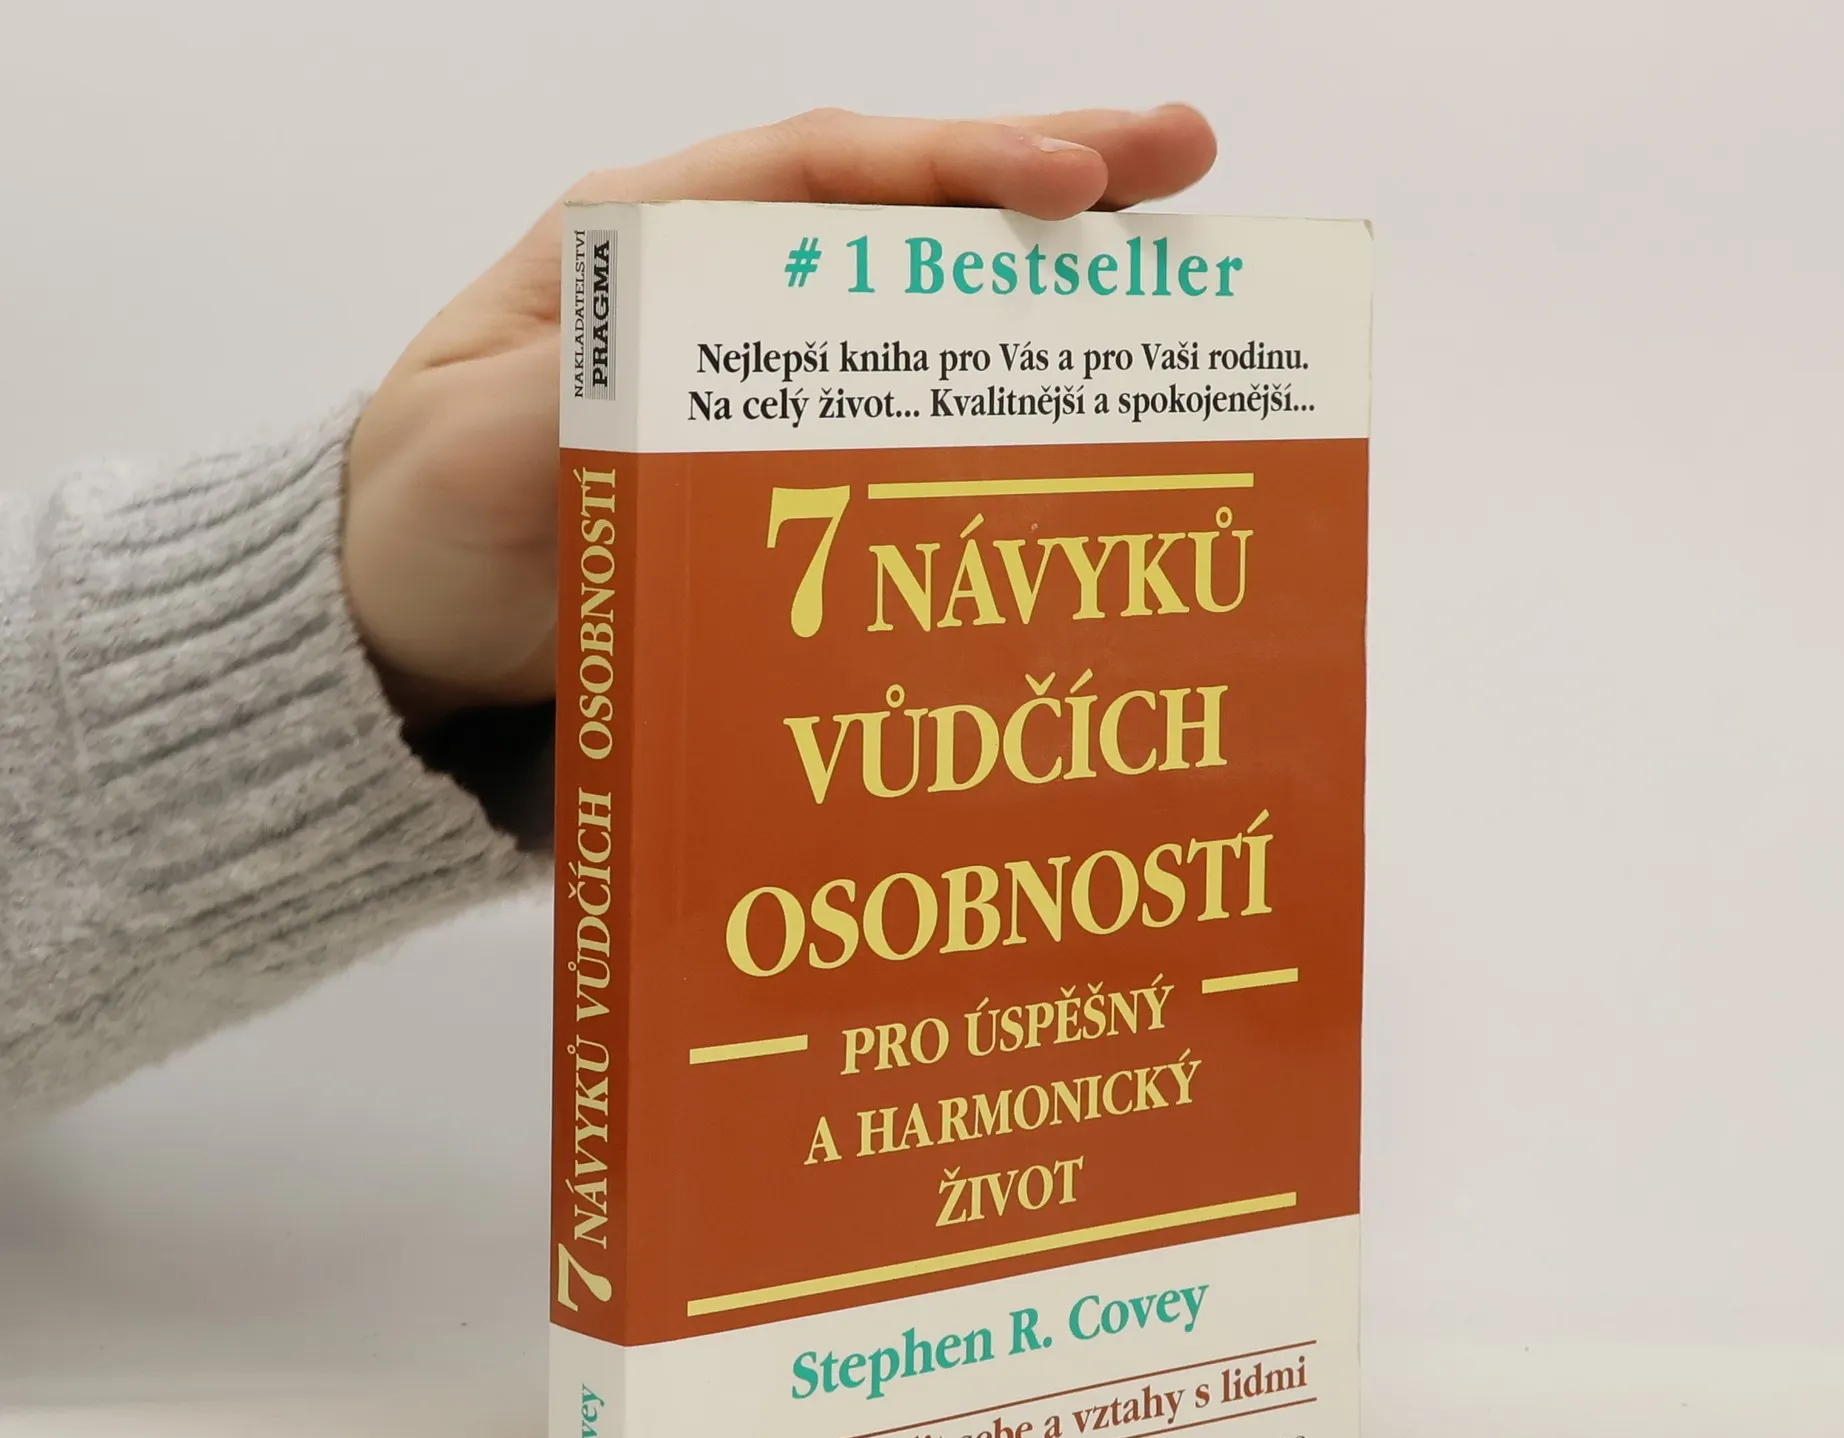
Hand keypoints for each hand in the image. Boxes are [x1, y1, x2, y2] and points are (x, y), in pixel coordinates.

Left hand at [341, 105, 1217, 722]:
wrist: (408, 626)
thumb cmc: (419, 516)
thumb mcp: (466, 446)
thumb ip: (568, 402)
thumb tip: (692, 378)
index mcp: (645, 245)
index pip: (818, 175)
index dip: (948, 167)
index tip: (1067, 182)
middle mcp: (724, 293)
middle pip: (903, 215)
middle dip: (1045, 178)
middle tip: (1187, 155)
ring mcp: (764, 381)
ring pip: (925, 310)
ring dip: (1046, 287)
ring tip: (1181, 262)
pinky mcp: (784, 470)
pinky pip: (905, 424)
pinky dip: (994, 414)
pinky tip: (1083, 421)